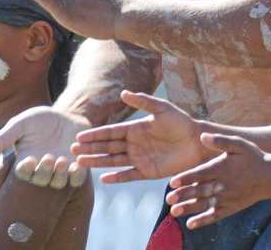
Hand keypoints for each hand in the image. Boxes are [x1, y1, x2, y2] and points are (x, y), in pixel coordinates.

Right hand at [0, 106, 90, 188]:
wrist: (68, 115)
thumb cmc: (40, 120)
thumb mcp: (20, 125)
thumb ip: (2, 139)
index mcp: (26, 161)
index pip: (23, 174)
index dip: (25, 170)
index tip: (28, 159)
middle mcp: (42, 169)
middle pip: (41, 180)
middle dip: (44, 171)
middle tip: (49, 157)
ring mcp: (60, 171)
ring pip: (58, 183)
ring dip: (60, 174)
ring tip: (62, 159)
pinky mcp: (77, 168)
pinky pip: (77, 181)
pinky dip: (77, 175)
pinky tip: (77, 163)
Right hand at [72, 90, 210, 181]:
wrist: (198, 141)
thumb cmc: (181, 122)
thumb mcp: (162, 109)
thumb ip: (143, 101)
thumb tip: (122, 92)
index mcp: (135, 129)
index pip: (110, 133)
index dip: (94, 135)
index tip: (78, 137)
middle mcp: (134, 144)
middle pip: (107, 147)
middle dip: (90, 149)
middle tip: (71, 152)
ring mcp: (140, 158)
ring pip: (113, 161)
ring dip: (97, 162)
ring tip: (80, 163)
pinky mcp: (148, 172)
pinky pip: (129, 175)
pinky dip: (117, 177)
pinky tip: (104, 179)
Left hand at [166, 134, 270, 229]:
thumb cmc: (254, 157)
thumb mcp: (239, 144)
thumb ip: (221, 140)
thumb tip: (202, 136)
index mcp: (223, 168)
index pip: (201, 174)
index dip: (186, 178)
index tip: (172, 182)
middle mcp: (223, 184)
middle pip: (200, 190)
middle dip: (183, 195)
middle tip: (168, 199)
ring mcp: (227, 197)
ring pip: (204, 204)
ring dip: (188, 208)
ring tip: (173, 211)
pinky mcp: (231, 207)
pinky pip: (215, 216)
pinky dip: (203, 221)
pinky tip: (190, 224)